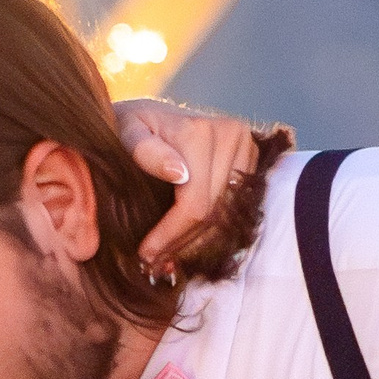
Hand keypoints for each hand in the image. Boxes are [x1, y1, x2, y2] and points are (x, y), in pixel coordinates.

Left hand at [114, 98, 260, 276]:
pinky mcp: (253, 160)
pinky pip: (239, 211)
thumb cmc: (128, 127)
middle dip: (184, 244)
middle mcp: (233, 135)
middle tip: (156, 263)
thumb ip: (145, 151)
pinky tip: (190, 243)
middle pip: (216, 214)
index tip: (146, 255)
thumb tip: (178, 173)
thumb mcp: (124, 133)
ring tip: (171, 258)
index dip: (171, 235)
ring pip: (230, 218)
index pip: (196, 203)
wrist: (147, 115)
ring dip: (200, 244)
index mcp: (201, 131)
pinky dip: (215, 232)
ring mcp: (248, 148)